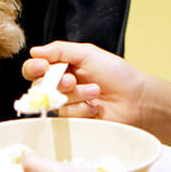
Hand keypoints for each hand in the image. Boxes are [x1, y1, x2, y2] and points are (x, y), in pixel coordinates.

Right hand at [22, 41, 149, 125]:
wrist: (136, 99)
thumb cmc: (117, 74)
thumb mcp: (89, 54)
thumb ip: (60, 50)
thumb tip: (34, 51)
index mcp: (64, 67)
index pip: (35, 68)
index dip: (34, 68)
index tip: (42, 67)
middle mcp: (62, 86)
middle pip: (39, 86)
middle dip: (56, 82)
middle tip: (71, 81)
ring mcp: (68, 104)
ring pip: (54, 101)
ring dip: (76, 95)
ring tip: (96, 91)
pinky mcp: (74, 121)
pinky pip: (65, 116)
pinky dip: (81, 109)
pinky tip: (96, 108)